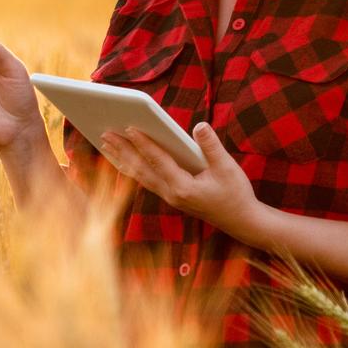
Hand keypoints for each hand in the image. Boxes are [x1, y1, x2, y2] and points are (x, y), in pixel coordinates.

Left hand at [96, 121, 257, 231]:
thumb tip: (199, 126)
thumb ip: (211, 146)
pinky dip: (132, 168)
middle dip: (123, 150)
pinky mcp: (171, 196)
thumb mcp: (228, 168)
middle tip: (105, 133)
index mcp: (183, 187)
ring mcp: (169, 197)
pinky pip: (146, 180)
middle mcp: (171, 194)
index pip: (158, 161)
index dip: (143, 143)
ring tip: (107, 143)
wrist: (241, 221)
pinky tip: (123, 158)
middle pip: (141, 169)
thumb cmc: (235, 194)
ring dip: (123, 158)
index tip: (129, 127)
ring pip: (140, 176)